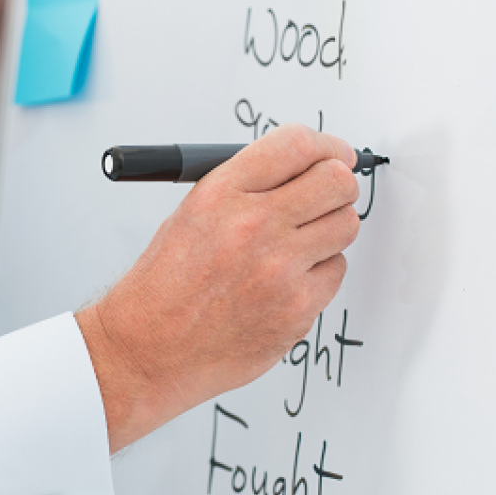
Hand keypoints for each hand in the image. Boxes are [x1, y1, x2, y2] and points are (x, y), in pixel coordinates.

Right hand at [76, 125, 361, 451]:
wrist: (150, 349)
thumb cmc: (165, 286)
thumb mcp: (191, 213)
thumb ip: (247, 187)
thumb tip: (301, 169)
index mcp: (220, 194)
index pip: (296, 145)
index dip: (326, 145)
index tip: (335, 153)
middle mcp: (252, 226)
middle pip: (336, 181)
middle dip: (338, 184)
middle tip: (330, 194)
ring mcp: (279, 270)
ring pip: (345, 225)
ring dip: (329, 229)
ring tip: (298, 244)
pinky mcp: (298, 309)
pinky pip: (336, 271)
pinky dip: (320, 272)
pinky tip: (288, 281)